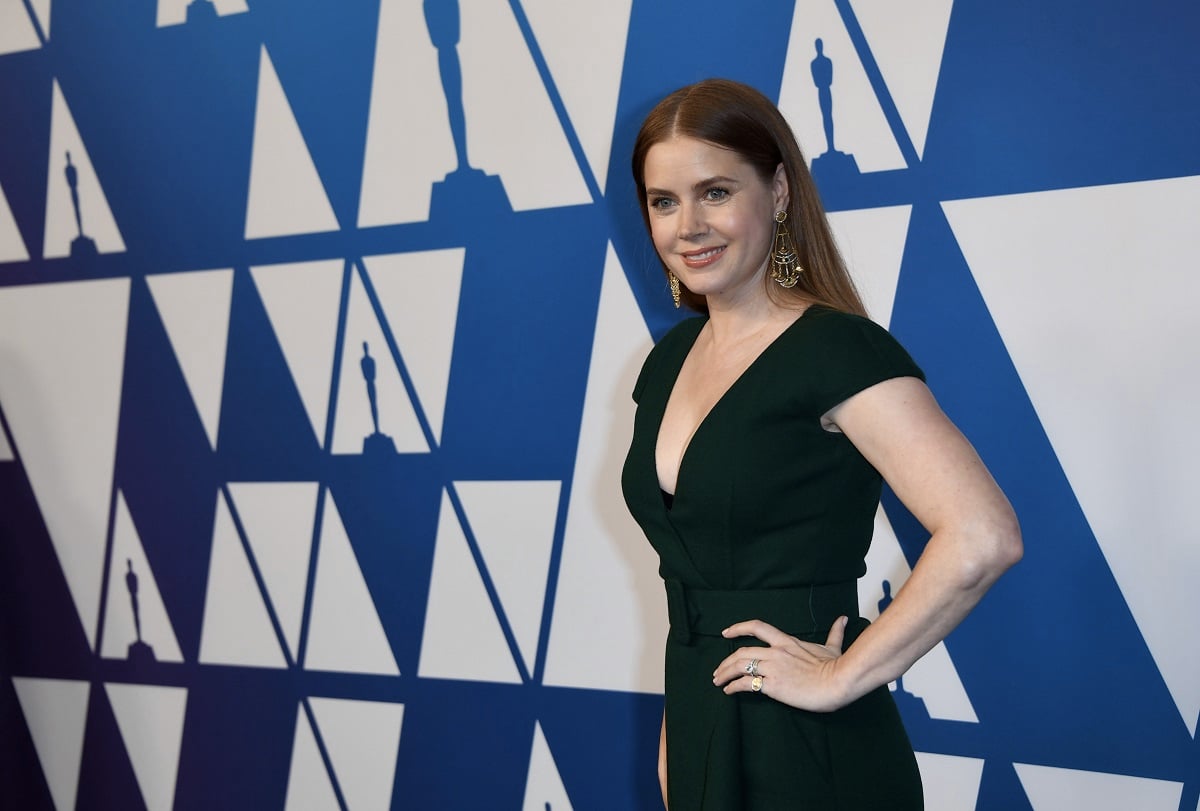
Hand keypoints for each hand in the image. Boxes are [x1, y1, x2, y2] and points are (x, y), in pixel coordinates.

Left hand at [712, 616, 848, 711]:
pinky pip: (746, 683)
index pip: (757, 627)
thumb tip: (842, 618)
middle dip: (726, 661)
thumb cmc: (837, 666)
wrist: (838, 682)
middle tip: (718, 671)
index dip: (738, 628)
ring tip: (719, 681)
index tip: (726, 632)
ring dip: (725, 673)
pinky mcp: (773, 685)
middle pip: (741, 651)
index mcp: (787, 641)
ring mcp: (773, 667)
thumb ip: (834, 633)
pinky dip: (733, 686)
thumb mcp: (832, 647)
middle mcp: (776, 652)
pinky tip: (729, 691)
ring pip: (739, 665)